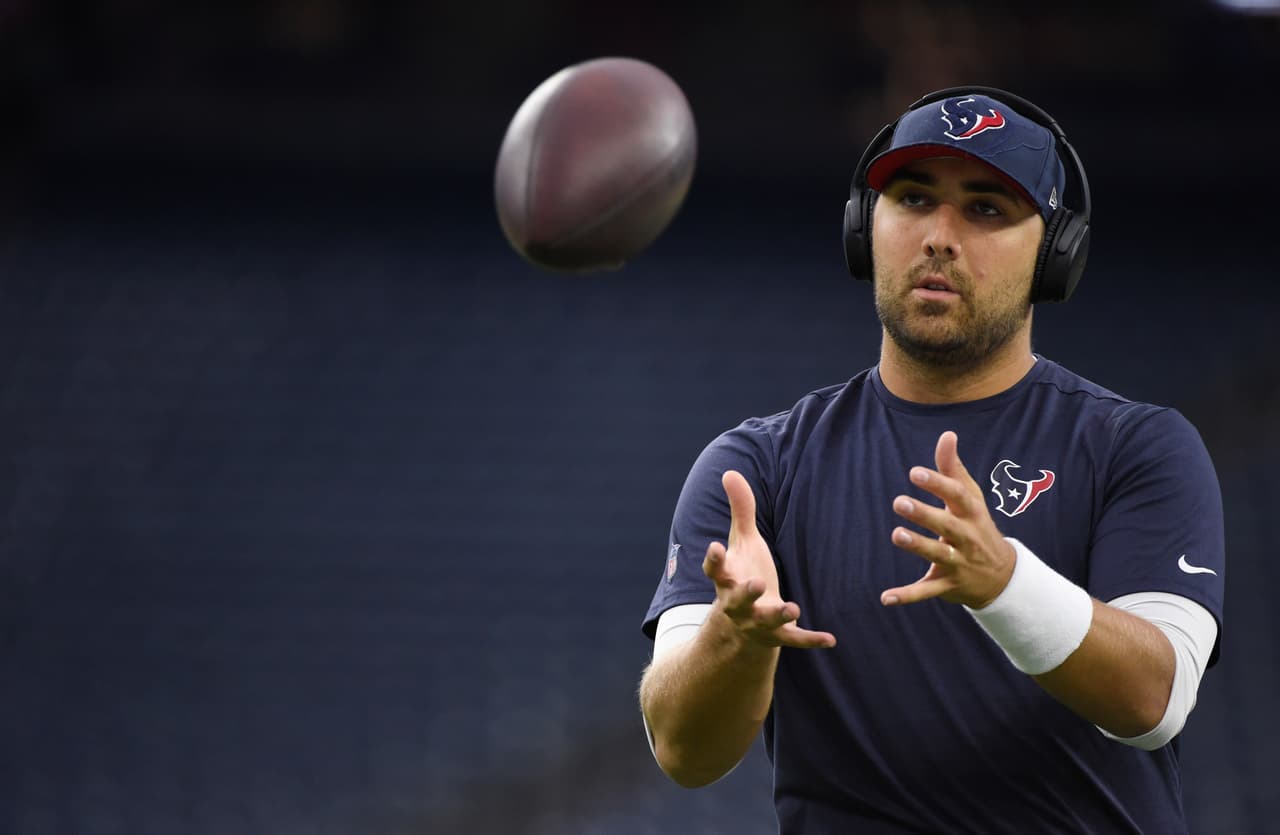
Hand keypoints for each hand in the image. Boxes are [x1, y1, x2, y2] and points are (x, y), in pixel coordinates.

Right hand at [703, 470, 835, 648]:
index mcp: (727, 578)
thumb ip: (740, 510)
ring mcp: (757, 621)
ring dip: (778, 615)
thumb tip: (730, 472)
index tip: (715, 548)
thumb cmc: (744, 572)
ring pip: (765, 620)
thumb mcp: (743, 542)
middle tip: (756, 584)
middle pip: (737, 599)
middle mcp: (737, 603)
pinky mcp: (778, 635)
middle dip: (745, 592)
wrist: (743, 625)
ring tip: (792, 608)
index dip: (714, 560)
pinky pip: (794, 639)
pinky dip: (811, 639)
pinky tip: (831, 639)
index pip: (715, 570)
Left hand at [880, 431, 1017, 608]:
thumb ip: (953, 468)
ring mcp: (958, 563)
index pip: (957, 495)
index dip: (937, 484)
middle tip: (899, 502)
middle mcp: (967, 537)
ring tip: (896, 535)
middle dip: (925, 515)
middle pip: (947, 525)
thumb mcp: (971, 498)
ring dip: (917, 546)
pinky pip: (927, 591)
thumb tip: (947, 435)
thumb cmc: (977, 526)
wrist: (1002, 576)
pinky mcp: (948, 585)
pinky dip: (907, 595)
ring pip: (937, 555)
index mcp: (971, 513)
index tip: (915, 472)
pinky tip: (886, 597)